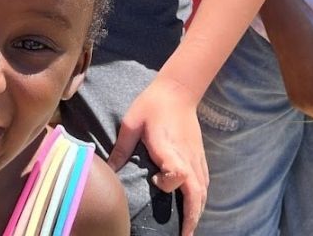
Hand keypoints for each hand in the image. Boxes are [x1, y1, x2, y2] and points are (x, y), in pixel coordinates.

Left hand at [107, 78, 207, 235]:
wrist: (178, 89)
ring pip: (203, 190)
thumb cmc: (152, 104)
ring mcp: (196, 157)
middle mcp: (186, 156)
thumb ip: (122, 148)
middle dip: (192, 216)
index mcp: (169, 147)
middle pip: (197, 191)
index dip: (170, 182)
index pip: (179, 172)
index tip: (156, 181)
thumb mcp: (132, 122)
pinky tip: (194, 208)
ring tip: (188, 229)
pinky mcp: (199, 155)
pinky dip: (201, 199)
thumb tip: (108, 170)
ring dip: (197, 211)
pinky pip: (204, 182)